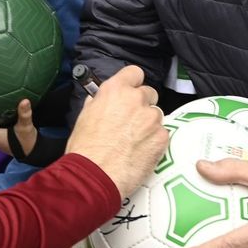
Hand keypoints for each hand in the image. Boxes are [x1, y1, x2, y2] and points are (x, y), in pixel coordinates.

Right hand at [65, 65, 164, 195]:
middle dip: (142, 105)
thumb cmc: (85, 149)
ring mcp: (151, 118)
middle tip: (131, 122)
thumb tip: (100, 100)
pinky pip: (162, 133)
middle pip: (149, 93)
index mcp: (115, 90)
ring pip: (156, 115)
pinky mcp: (161, 137)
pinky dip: (154, 141)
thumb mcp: (85, 117)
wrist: (94, 175)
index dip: (133, 83)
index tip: (131, 91)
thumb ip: (99, 103)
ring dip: (148, 124)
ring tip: (133, 141)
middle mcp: (136, 99)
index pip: (134, 72)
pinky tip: (140, 151)